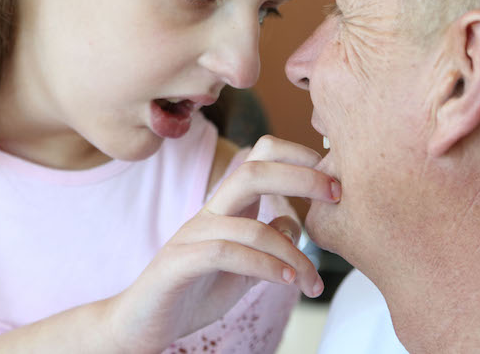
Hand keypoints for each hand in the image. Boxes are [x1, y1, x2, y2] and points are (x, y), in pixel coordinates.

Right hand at [106, 136, 340, 352]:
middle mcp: (210, 213)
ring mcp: (192, 235)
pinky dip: (264, 266)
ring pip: (248, 224)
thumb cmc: (193, 291)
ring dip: (292, 253)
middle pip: (252, 171)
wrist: (142, 322)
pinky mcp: (179, 263)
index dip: (296, 155)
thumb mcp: (243, 265)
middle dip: (301, 177)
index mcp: (227, 208)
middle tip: (337, 194)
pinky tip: (286, 281)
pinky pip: (226, 253)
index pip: (258, 158)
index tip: (332, 178)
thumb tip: (295, 221)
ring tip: (312, 280)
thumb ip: (268, 242)